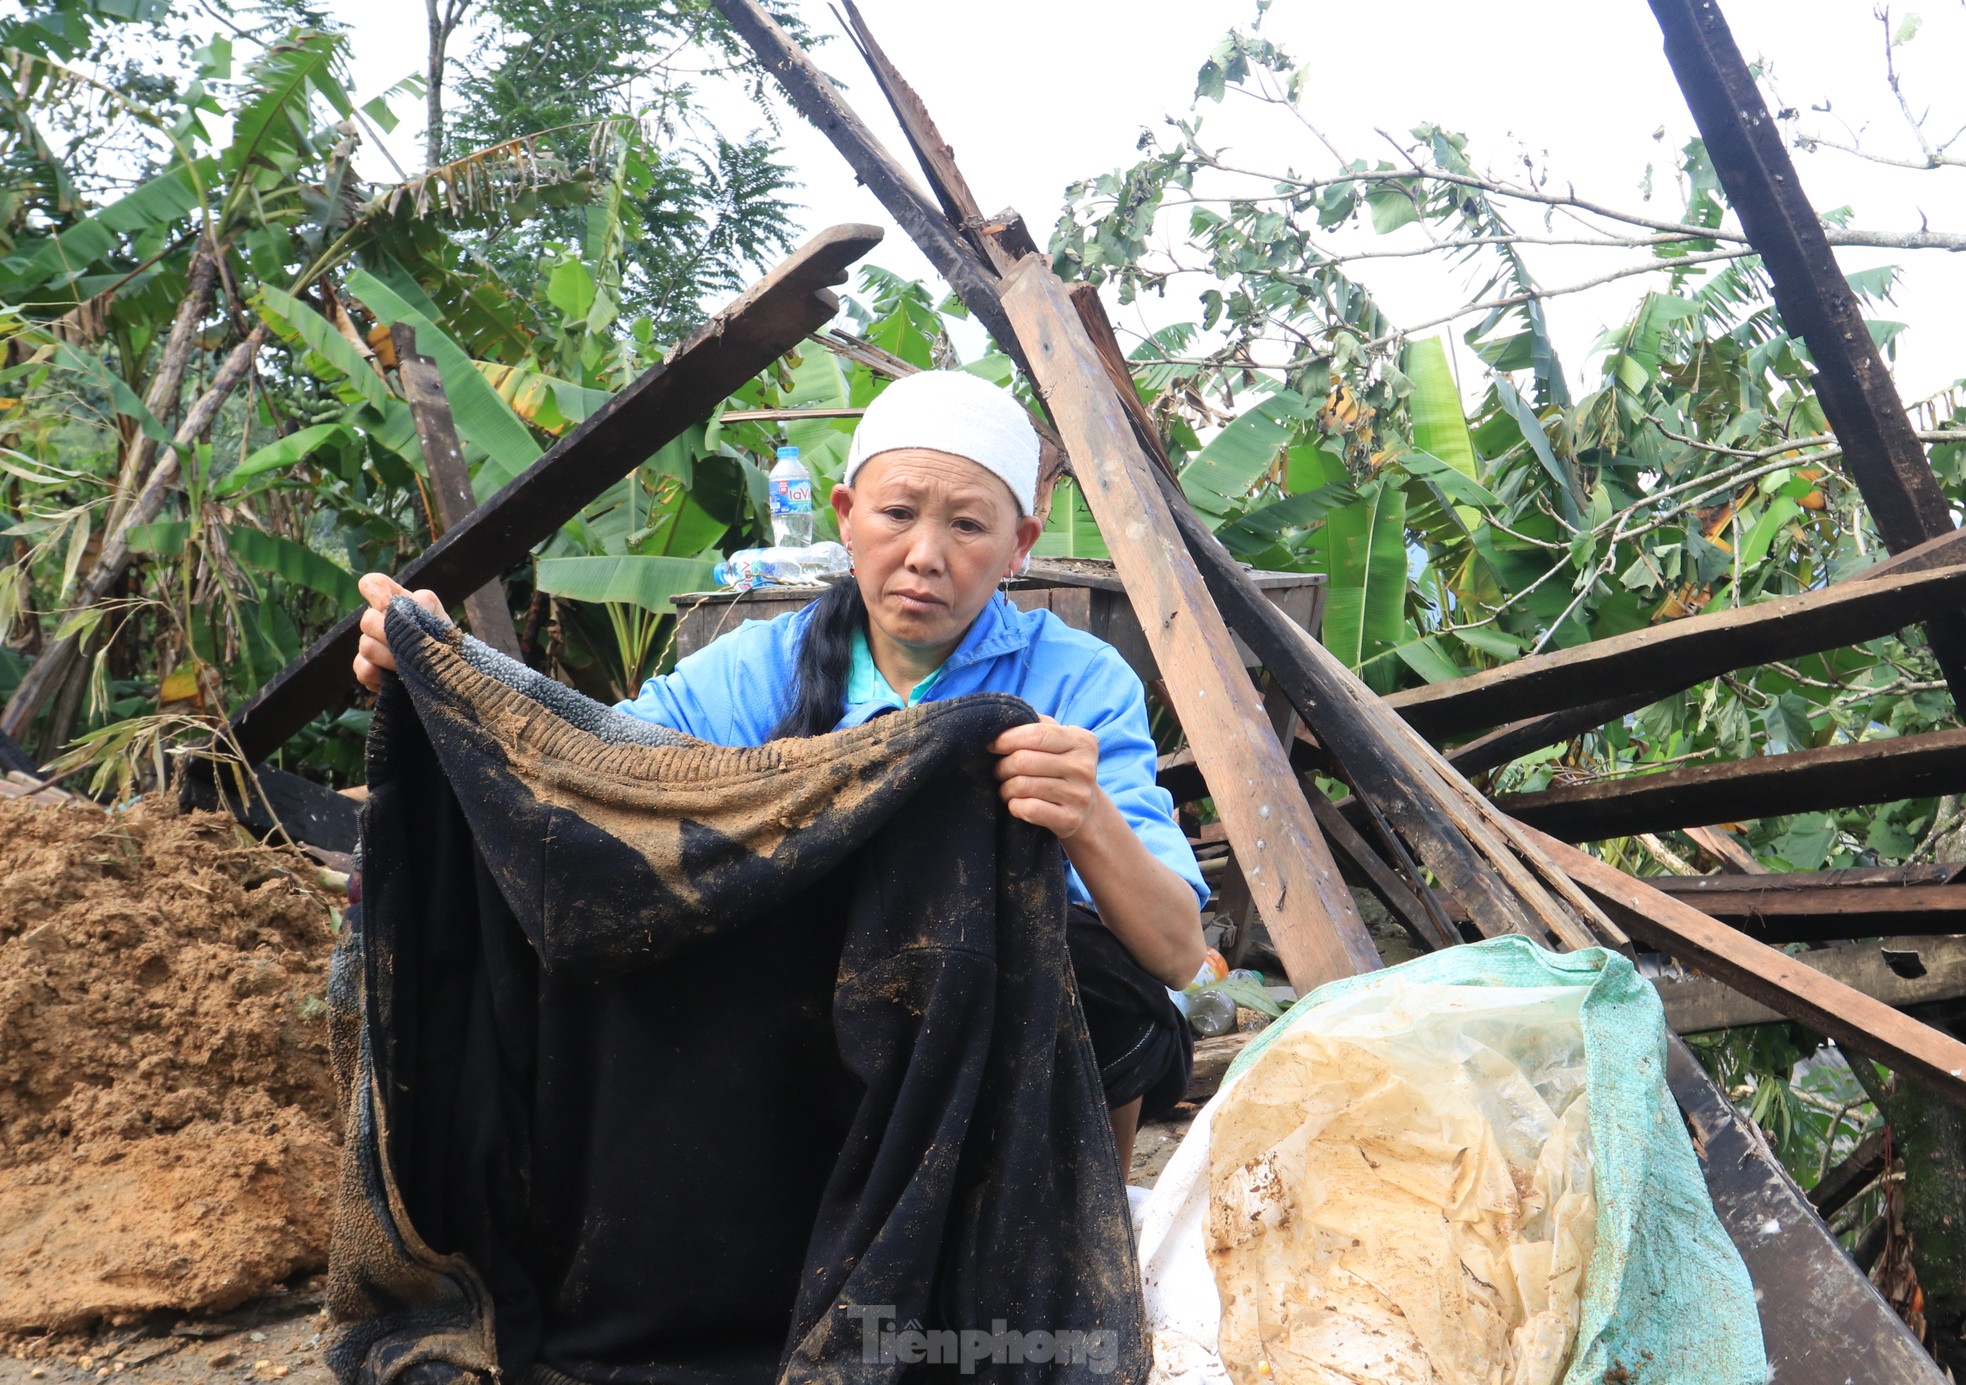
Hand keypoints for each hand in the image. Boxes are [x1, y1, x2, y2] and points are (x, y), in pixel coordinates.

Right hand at [353, 572, 445, 691]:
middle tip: (412, 645)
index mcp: (394, 603)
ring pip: (366, 646)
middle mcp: (378, 622)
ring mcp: (370, 646)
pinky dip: (378, 674)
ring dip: (390, 656)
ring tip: (411, 664)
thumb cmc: (444, 640)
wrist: (448, 673)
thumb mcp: (440, 618)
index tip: (388, 606)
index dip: (375, 592)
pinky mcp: (368, 670)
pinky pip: (362, 668)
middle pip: (367, 620)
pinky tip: (394, 677)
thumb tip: (418, 600)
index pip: (372, 585)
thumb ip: (428, 603)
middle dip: (390, 634)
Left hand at [988, 715, 1101, 839]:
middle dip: (1002, 767)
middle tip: (999, 771)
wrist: (1086, 811)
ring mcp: (1079, 795)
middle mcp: (1084, 767)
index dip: (1006, 739)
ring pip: (1022, 786)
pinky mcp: (1070, 820)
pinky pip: (1028, 809)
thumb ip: (1035, 724)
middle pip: (1023, 760)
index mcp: (1082, 741)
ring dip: (1005, 788)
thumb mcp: (1058, 741)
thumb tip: (999, 719)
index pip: (1036, 734)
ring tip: (1007, 788)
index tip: (991, 745)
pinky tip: (1017, 804)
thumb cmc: (1060, 767)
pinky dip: (1014, 806)